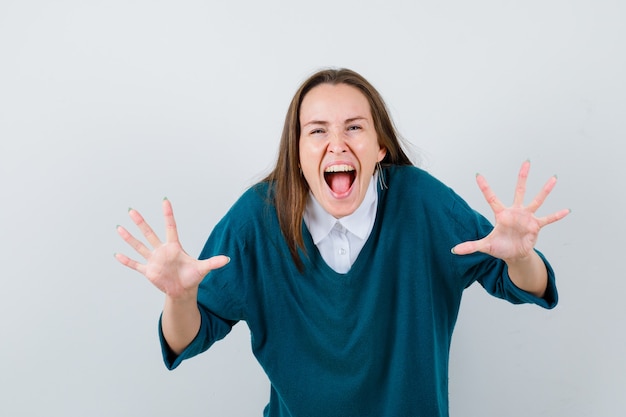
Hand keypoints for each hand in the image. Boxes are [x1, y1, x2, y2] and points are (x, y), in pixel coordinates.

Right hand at [115, 198, 229, 298]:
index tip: (165, 200)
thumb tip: (227, 259)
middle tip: (131, 210)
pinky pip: (135, 265)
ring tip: (119, 227)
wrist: (183, 291)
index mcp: (174, 247)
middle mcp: (162, 251)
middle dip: (141, 223)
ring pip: (139, 246)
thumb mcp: (203, 269)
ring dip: (129, 238)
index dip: (168, 214)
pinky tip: (117, 255)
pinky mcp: (149, 271)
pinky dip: (127, 261)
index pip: (170, 227)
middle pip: (149, 233)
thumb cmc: (193, 277)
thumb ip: (213, 262)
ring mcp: (154, 260)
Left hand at [451, 160, 569, 261]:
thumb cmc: (500, 247)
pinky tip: (566, 210)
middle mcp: (515, 212)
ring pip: (537, 200)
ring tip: (553, 178)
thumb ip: (470, 246)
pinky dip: (556, 216)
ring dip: (545, 190)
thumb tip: (454, 250)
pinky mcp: (536, 226)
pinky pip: (548, 219)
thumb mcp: (485, 246)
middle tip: (527, 161)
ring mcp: (527, 217)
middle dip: (522, 176)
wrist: (514, 255)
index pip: (491, 197)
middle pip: (519, 190)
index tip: (477, 174)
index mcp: (501, 214)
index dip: (484, 187)